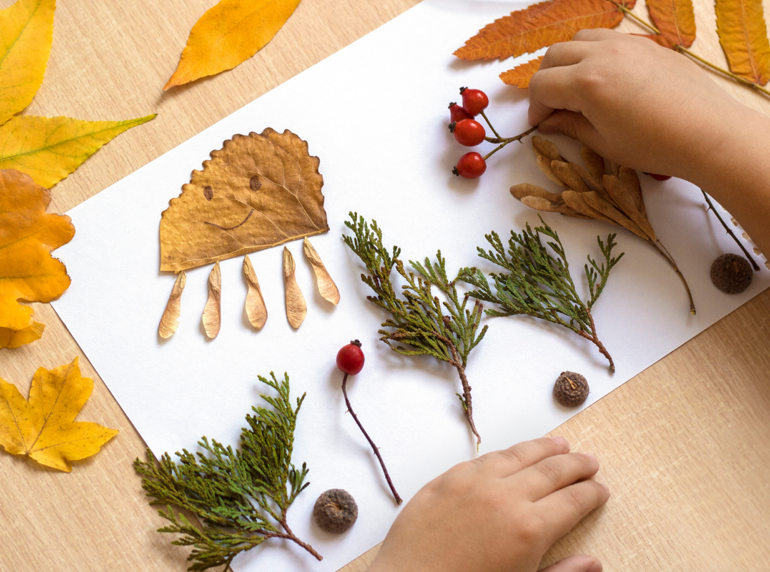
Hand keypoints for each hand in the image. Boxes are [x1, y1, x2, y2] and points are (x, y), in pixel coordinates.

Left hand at [367, 437, 608, 571]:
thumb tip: (594, 564)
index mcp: (529, 529)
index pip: (573, 501)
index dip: (591, 493)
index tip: (601, 489)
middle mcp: (505, 496)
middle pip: (551, 471)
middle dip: (575, 464)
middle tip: (590, 460)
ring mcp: (474, 482)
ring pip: (518, 455)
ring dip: (543, 448)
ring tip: (560, 444)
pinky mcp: (447, 478)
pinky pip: (484, 458)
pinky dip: (506, 453)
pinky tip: (514, 454)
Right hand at [528, 28, 769, 258]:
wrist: (707, 133)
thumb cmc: (654, 146)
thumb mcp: (603, 143)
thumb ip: (570, 126)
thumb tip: (549, 121)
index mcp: (586, 83)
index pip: (541, 85)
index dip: (534, 106)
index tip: (539, 122)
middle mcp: (602, 54)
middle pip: (555, 54)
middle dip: (545, 79)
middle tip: (551, 105)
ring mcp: (627, 44)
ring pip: (581, 38)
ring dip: (569, 59)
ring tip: (575, 85)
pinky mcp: (648, 45)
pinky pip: (609, 39)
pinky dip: (595, 53)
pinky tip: (606, 79)